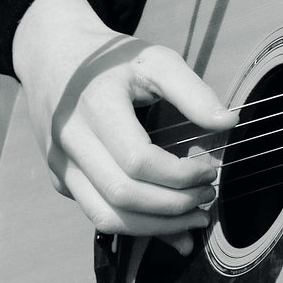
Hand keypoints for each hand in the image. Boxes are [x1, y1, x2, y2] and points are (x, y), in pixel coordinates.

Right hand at [11, 0, 238, 253]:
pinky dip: (135, 225)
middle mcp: (70, 139)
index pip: (138, 160)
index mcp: (95, 104)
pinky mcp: (59, 178)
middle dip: (174, 207)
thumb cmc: (112, 58)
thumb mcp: (154, 60)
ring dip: (155, 228)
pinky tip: (167, 221)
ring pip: (105, 217)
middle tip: (208, 196)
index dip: (181, 174)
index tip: (211, 168)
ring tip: (194, 219)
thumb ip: (192, 92)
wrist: (53, 53)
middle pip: (123, 196)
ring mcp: (60, 164)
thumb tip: (230, 123)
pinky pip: (97, 212)